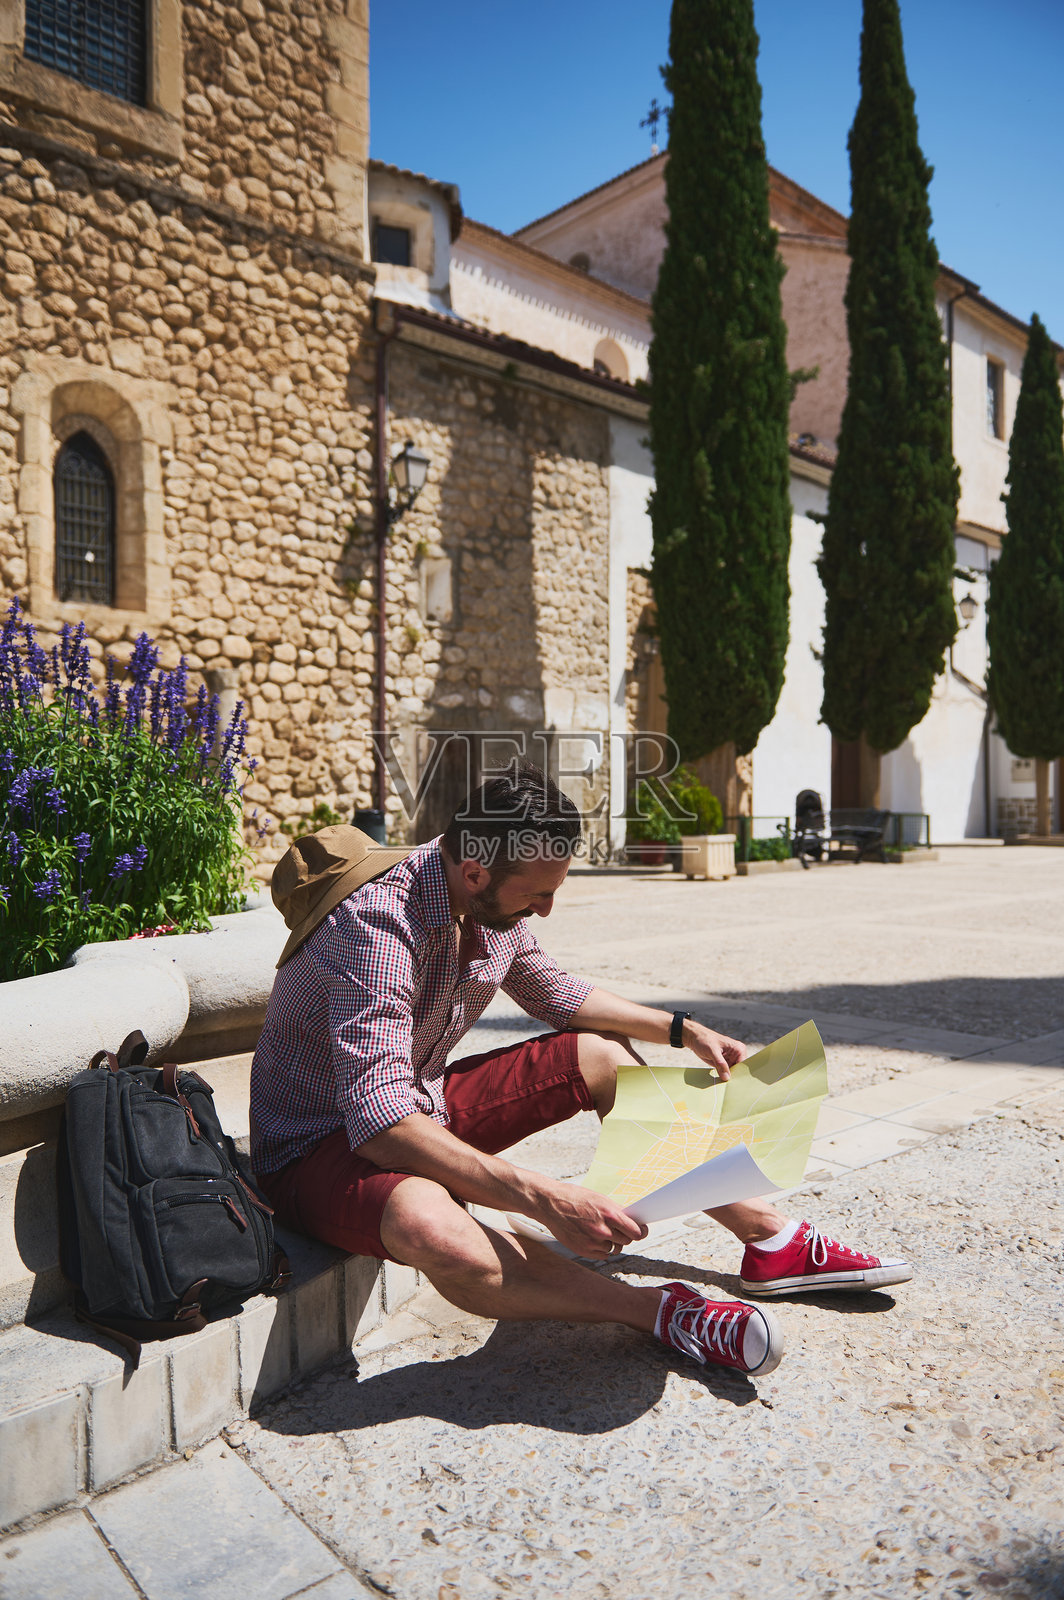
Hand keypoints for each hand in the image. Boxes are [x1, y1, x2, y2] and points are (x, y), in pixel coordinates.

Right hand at [529, 1178, 647, 1259]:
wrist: (550, 1204)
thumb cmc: (575, 1198)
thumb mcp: (600, 1199)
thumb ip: (617, 1211)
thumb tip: (634, 1221)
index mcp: (609, 1213)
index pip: (637, 1232)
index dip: (641, 1232)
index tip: (641, 1231)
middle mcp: (602, 1229)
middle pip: (626, 1241)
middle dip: (625, 1236)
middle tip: (617, 1229)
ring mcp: (592, 1242)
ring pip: (614, 1249)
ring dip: (611, 1242)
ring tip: (601, 1231)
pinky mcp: (583, 1250)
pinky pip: (602, 1255)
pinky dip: (600, 1248)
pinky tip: (593, 1237)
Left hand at [683, 1021, 746, 1078]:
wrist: (694, 1038)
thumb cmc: (704, 1040)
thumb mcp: (712, 1051)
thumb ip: (720, 1064)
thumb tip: (727, 1077)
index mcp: (738, 1049)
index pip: (743, 1065)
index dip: (740, 1074)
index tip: (735, 1083)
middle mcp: (736, 1055)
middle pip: (739, 1071)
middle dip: (734, 1078)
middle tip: (728, 1085)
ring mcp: (730, 1060)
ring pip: (733, 1074)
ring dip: (728, 1079)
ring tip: (724, 1084)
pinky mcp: (723, 1064)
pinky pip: (725, 1074)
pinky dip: (723, 1078)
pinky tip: (720, 1082)